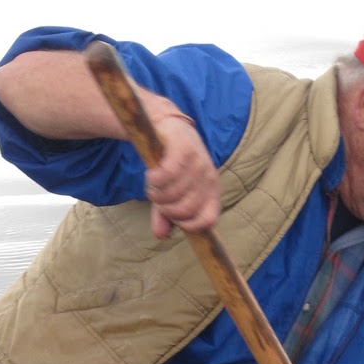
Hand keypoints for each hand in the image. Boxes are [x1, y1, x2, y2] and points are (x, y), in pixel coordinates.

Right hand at [145, 114, 220, 238]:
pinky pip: (167, 175)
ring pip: (174, 193)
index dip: (188, 225)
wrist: (169, 128)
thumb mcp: (171, 193)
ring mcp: (199, 163)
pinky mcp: (184, 149)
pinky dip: (154, 180)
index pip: (208, 220)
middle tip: (157, 199)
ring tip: (152, 186)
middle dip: (165, 209)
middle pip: (186, 209)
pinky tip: (151, 176)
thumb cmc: (172, 165)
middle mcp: (209, 178)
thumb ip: (166, 215)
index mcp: (212, 191)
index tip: (172, 217)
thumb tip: (161, 235)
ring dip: (156, 194)